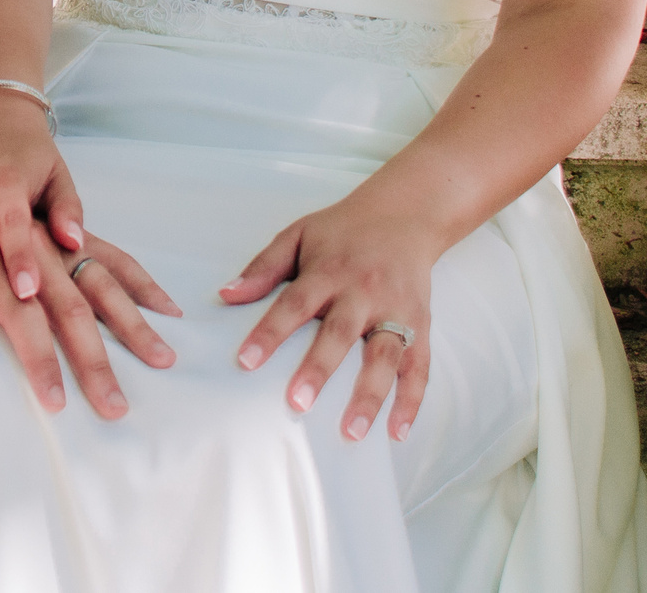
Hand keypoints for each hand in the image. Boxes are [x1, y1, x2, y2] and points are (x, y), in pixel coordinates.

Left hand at [0, 228, 180, 418]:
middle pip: (69, 308)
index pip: (21, 317)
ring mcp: (58, 242)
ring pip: (101, 282)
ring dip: (133, 323)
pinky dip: (143, 283)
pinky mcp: (73, 236)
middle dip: (93, 360)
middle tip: (115, 407)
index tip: (56, 402)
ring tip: (162, 360)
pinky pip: (115, 257)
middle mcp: (32, 252)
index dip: (38, 360)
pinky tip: (167, 309)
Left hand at [220, 191, 435, 442]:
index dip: (270, 332)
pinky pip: (419, 366)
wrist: (404, 214)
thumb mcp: (298, 235)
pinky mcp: (420, 325)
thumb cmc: (342, 230)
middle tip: (298, 403)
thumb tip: (226, 294)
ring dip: (370, 396)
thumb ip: (264, 267)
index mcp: (329, 271)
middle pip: (341, 334)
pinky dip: (412, 400)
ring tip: (351, 432)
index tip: (246, 362)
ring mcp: (396, 310)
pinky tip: (397, 432)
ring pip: (386, 356)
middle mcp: (363, 292)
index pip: (295, 304)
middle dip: (320, 368)